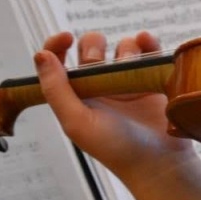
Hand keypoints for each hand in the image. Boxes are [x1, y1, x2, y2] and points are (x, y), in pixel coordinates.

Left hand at [35, 31, 200, 199]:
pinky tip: (147, 43)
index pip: (59, 62)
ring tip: (132, 67)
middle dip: (94, 47)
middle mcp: (100, 86)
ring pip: (122, 46)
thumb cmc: (116, 148)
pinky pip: (149, 49)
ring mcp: (128, 81)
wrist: (159, 161)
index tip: (66, 38)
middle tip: (100, 62)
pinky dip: (148, 41)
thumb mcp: (76, 122)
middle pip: (92, 47)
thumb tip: (41, 55)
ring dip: (126, 49)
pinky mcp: (152, 78)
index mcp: (76, 96)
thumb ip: (56, 90)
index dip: (57, 45)